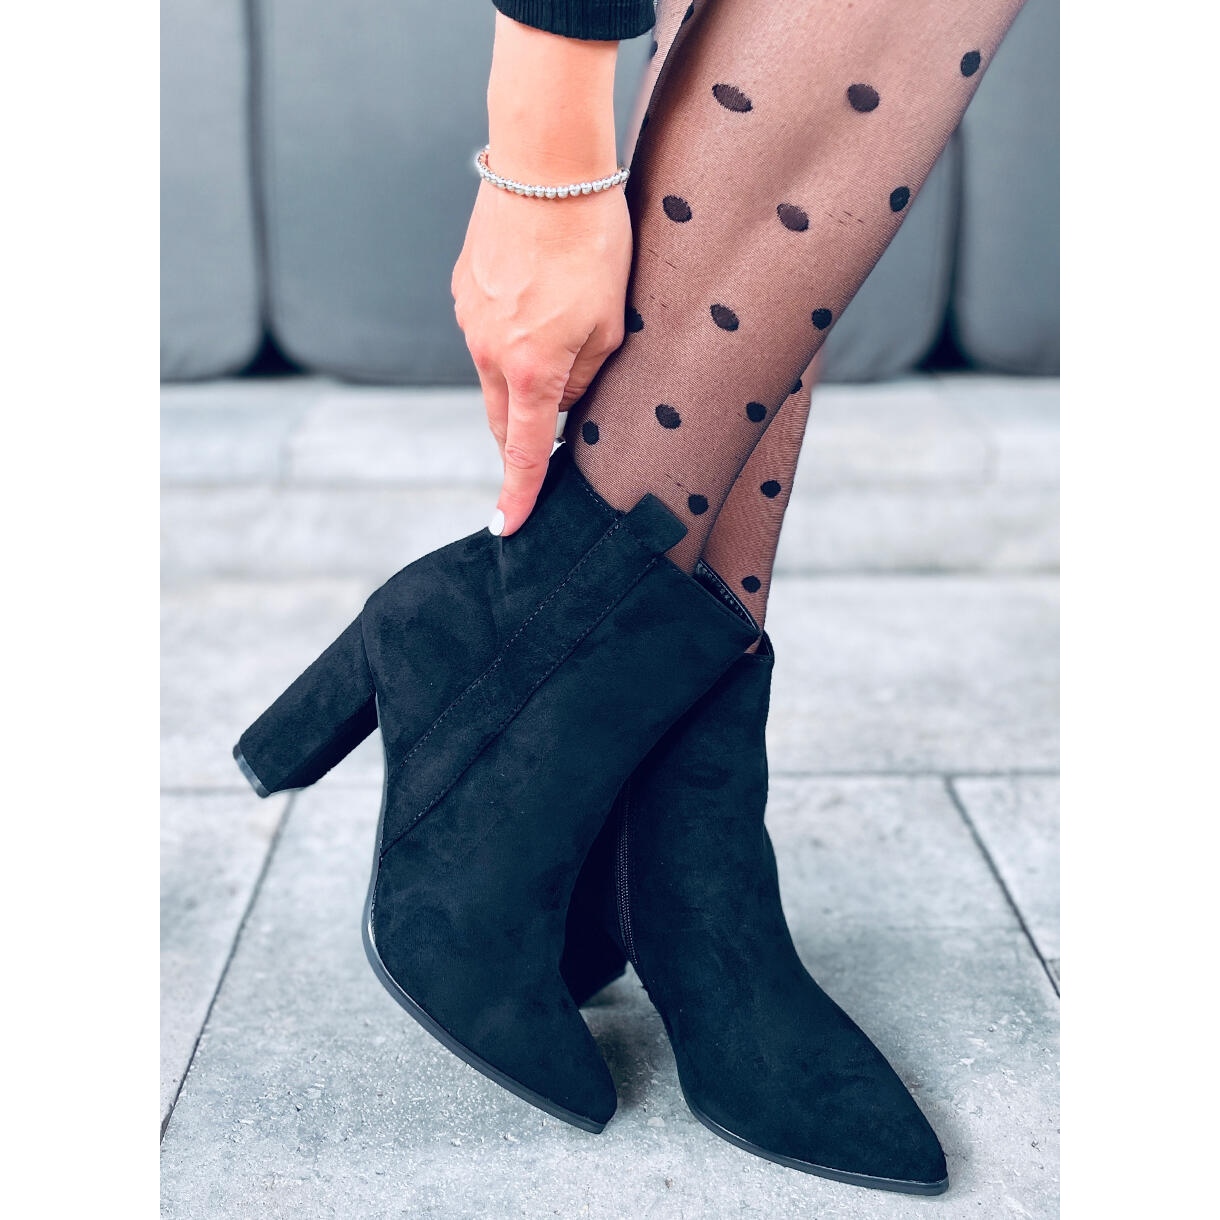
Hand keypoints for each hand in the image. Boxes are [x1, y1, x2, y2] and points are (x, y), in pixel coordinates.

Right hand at [451, 14, 627, 536]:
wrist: (545, 165)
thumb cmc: (593, 243)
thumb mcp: (610, 323)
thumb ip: (585, 377)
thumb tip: (562, 403)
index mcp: (530, 369)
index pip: (523, 450)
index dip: (518, 494)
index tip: (506, 528)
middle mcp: (488, 351)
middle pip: (504, 419)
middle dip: (522, 440)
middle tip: (550, 445)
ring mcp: (469, 318)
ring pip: (496, 373)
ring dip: (523, 378)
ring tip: (563, 336)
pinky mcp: (464, 288)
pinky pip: (488, 333)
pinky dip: (511, 337)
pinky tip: (539, 301)